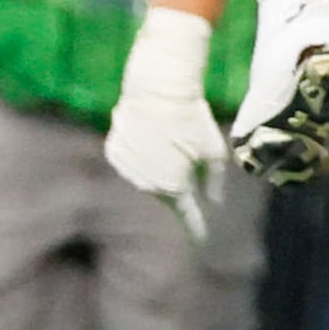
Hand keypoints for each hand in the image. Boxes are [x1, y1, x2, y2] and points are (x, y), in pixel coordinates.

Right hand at [106, 6, 226, 242]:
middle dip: (177, 189)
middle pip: (165, 195)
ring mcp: (126, 169)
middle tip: (185, 167)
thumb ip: (215, 179)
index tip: (201, 240)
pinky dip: (140, 159)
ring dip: (157, 173)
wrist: (157, 89)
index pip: (186, 214)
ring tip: (167, 148)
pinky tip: (149, 140)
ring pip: (146, 180)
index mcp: (174, 186)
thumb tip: (214, 201)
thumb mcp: (214, 149)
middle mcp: (147, 184)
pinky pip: (130, 164)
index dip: (194, 228)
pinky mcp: (113, 153)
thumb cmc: (191, 117)